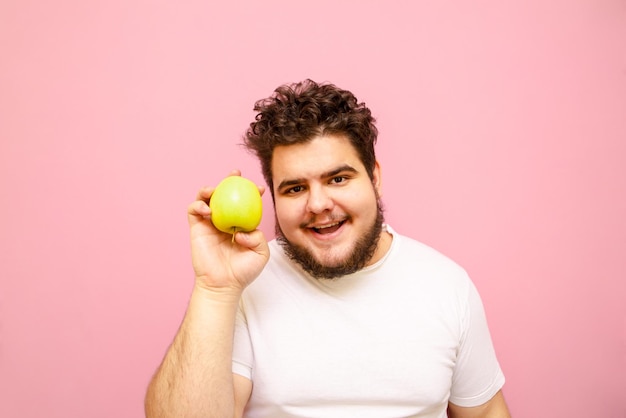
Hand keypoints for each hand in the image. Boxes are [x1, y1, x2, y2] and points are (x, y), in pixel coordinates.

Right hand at [187, 171, 269, 292]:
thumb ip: (258, 237)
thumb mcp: (260, 253)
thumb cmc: (243, 272)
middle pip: (224, 195)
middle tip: (236, 175)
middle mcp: (224, 221)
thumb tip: (242, 229)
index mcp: (240, 224)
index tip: (259, 188)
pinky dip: (198, 204)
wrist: (223, 285)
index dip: (251, 192)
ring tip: (214, 190)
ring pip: (205, 198)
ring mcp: (209, 224)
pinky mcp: (196, 229)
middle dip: (229, 181)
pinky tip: (207, 210)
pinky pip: (193, 210)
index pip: (245, 203)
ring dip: (208, 190)